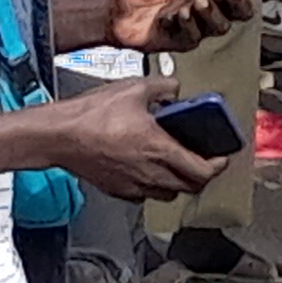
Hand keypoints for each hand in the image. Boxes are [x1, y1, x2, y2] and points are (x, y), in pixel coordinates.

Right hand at [43, 76, 225, 201]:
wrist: (60, 136)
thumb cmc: (93, 115)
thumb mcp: (134, 88)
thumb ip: (163, 87)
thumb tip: (176, 89)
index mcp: (160, 149)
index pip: (202, 171)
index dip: (218, 166)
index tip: (221, 156)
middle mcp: (151, 174)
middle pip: (190, 187)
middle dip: (202, 175)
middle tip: (203, 160)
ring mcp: (135, 186)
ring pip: (169, 194)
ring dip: (179, 182)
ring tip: (177, 164)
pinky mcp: (119, 191)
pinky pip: (146, 195)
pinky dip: (155, 185)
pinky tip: (148, 167)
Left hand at [101, 0, 247, 49]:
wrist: (116, 4)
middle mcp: (209, 4)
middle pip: (240, 11)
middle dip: (237, 1)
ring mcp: (197, 23)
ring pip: (219, 25)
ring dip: (210, 13)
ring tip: (195, 1)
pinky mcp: (183, 39)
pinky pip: (193, 36)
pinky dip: (185, 25)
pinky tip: (172, 15)